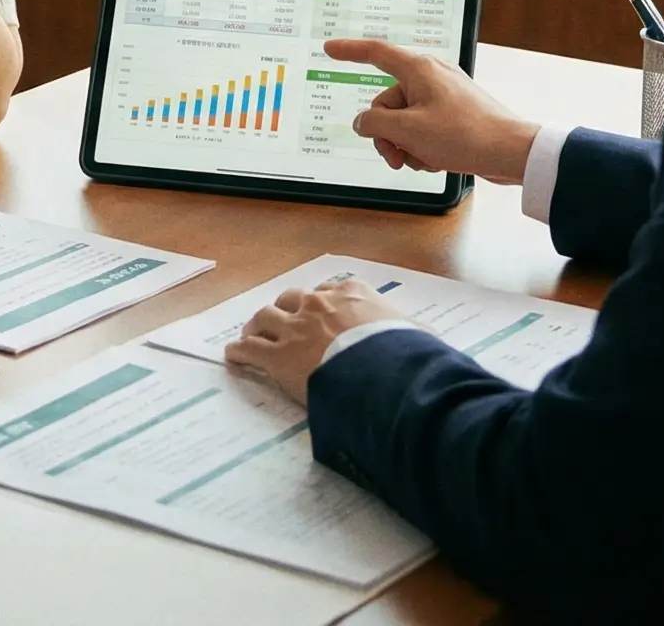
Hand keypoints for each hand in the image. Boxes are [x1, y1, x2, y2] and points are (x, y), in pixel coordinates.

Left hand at [223, 281, 416, 403]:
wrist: (379, 372)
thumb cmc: (403, 353)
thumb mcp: (418, 334)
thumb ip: (415, 332)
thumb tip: (429, 341)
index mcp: (352, 294)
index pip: (329, 291)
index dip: (322, 303)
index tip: (319, 312)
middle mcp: (318, 304)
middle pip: (293, 299)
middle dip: (286, 310)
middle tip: (282, 322)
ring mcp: (294, 327)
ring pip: (266, 318)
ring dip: (258, 326)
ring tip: (252, 335)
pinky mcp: (276, 355)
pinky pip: (250, 349)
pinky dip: (240, 352)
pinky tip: (234, 356)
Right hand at [322, 39, 539, 184]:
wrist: (510, 152)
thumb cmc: (464, 135)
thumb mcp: (408, 131)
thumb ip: (375, 123)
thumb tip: (364, 121)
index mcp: (419, 69)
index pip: (375, 53)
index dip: (349, 51)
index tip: (330, 49)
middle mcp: (431, 76)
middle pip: (388, 101)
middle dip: (386, 133)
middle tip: (394, 157)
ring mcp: (445, 95)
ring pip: (406, 119)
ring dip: (406, 143)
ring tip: (422, 160)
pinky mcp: (456, 113)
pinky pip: (425, 127)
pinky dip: (424, 145)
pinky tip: (435, 160)